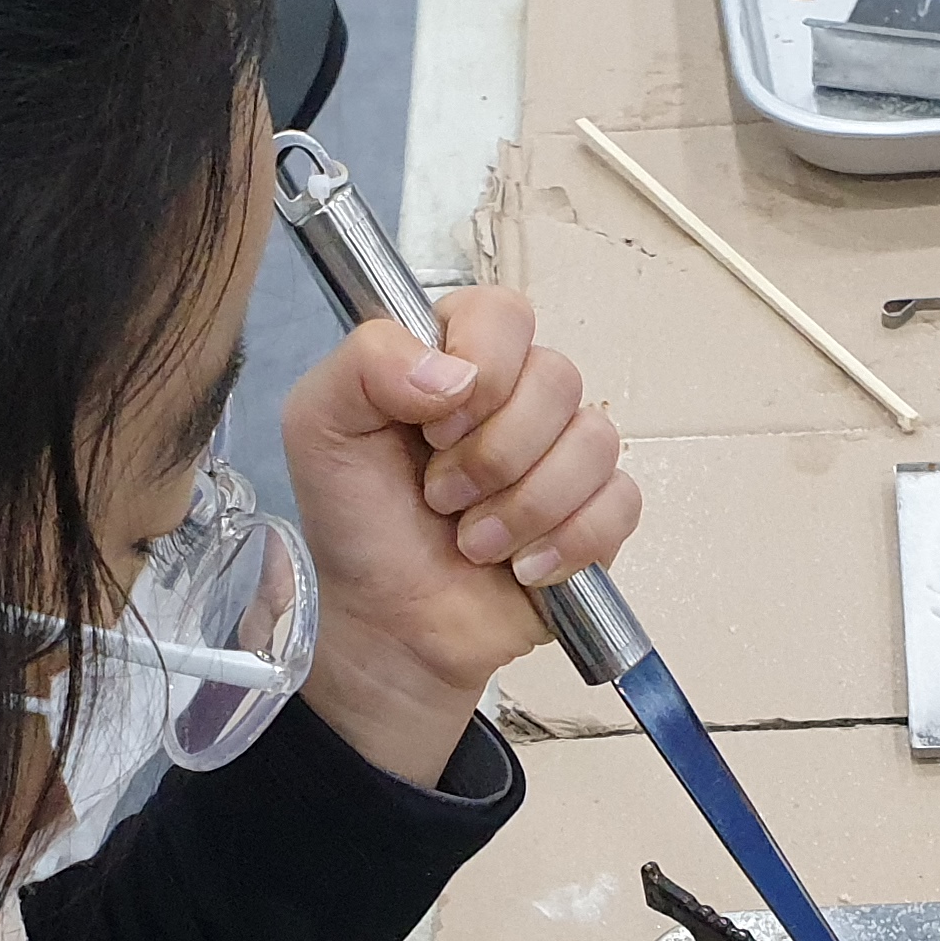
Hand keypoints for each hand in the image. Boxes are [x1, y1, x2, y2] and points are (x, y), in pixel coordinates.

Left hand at [281, 288, 638, 782]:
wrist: (389, 626)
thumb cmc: (357, 524)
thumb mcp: (320, 428)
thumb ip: (364, 364)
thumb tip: (456, 370)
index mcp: (457, 357)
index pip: (505, 314)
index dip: (482, 369)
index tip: (433, 428)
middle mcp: (519, 395)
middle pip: (557, 378)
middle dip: (492, 456)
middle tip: (441, 498)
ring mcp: (565, 454)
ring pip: (594, 442)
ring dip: (522, 508)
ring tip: (473, 543)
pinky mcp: (597, 514)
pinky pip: (620, 502)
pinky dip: (567, 542)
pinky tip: (522, 568)